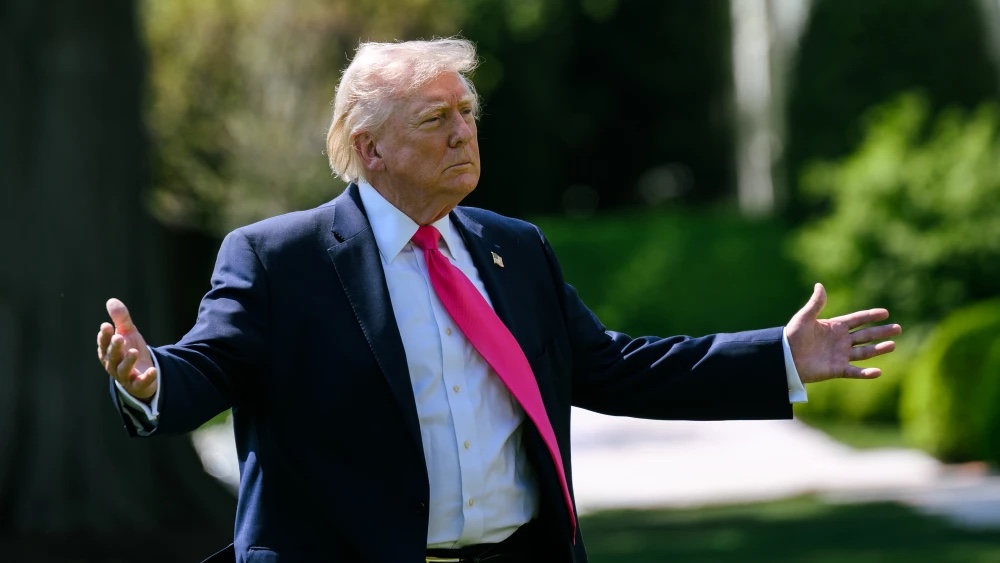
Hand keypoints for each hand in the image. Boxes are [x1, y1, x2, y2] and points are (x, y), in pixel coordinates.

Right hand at [97, 298, 156, 401]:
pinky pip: (140, 383)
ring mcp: (125, 376)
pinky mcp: (138, 385)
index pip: (103, 343)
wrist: (142, 373)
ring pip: (123, 370)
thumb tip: (111, 300)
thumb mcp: (128, 333)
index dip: (104, 336)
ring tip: (134, 352)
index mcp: (108, 352)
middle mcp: (113, 365)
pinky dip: (146, 377)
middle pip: (112, 356)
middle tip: (119, 337)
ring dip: (128, 361)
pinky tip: (153, 370)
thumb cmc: (130, 351)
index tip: (106, 326)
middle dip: (114, 347)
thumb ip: (121, 319)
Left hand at [785, 283, 901, 383]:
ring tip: (892, 345)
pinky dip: (866, 373)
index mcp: (835, 327)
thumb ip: (815, 304)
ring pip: (864, 352)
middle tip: (898, 328)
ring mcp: (840, 355)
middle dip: (881, 332)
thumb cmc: (792, 336)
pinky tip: (878, 372)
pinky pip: (854, 371)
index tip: (885, 312)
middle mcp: (840, 341)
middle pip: (865, 335)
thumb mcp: (804, 318)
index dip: (870, 316)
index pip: (857, 320)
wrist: (784, 357)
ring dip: (878, 349)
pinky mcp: (837, 369)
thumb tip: (819, 285)